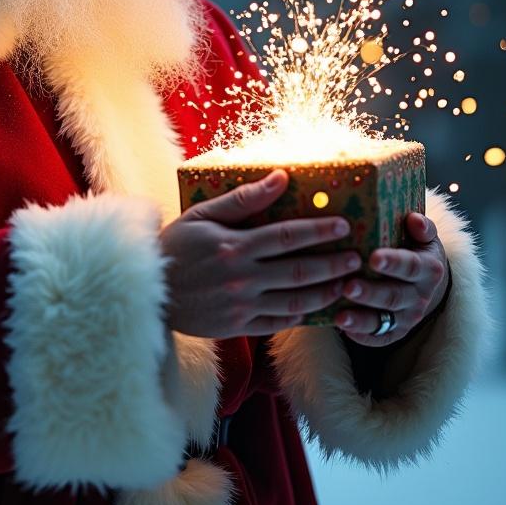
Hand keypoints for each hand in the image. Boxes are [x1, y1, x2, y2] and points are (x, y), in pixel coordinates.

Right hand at [159, 170, 360, 338]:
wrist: (148, 289)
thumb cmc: (176, 245)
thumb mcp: (203, 214)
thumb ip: (243, 199)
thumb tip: (281, 177)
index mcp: (233, 246)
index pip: (286, 236)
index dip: (318, 231)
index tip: (343, 224)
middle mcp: (241, 278)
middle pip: (299, 270)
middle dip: (333, 264)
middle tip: (358, 257)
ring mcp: (241, 306)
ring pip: (296, 301)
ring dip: (326, 293)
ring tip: (348, 285)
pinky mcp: (237, 327)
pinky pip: (278, 323)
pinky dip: (301, 315)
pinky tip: (317, 307)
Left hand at [336, 211, 449, 346]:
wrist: (425, 281)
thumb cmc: (415, 249)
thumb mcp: (425, 237)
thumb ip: (423, 228)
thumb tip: (414, 219)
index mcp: (428, 269)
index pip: (411, 266)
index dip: (393, 263)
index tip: (373, 258)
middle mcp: (419, 296)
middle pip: (394, 296)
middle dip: (370, 293)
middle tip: (347, 286)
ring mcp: (407, 317)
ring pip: (384, 320)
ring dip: (361, 319)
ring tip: (340, 315)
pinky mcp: (395, 332)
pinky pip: (379, 338)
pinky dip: (363, 336)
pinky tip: (344, 329)